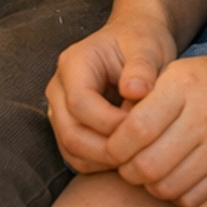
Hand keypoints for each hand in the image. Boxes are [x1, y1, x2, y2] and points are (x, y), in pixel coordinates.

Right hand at [46, 13, 177, 172]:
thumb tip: (134, 91)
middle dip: (106, 149)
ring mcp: (60, 110)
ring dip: (104, 160)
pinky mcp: (68, 127)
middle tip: (140, 150)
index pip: (80, 103)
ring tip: (136, 150)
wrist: (134, 43)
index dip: (110, 123)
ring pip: (71, 149)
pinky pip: (77, 156)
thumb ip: (142, 67)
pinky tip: (126, 153)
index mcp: (73, 63)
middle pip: (70, 132)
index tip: (142, 126)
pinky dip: (101, 163)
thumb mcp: (148, 47)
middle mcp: (59, 87)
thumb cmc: (141, 43)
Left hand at [105, 53, 206, 206]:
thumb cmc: (201, 81)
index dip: (116, 144)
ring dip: (149, 184)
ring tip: (146, 169)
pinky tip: (171, 175)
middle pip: (150, 164)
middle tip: (125, 163)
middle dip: (128, 170)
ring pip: (168, 187)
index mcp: (185, 85)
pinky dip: (174, 193)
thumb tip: (110, 139)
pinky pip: (191, 198)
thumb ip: (142, 101)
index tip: (111, 146)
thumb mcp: (171, 73)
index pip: (138, 127)